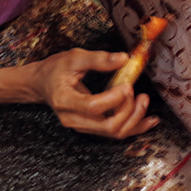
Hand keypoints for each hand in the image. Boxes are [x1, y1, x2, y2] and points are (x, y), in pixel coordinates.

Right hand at [31, 48, 157, 138]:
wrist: (41, 84)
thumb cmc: (55, 70)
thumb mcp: (73, 58)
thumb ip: (99, 59)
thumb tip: (125, 59)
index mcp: (64, 100)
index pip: (93, 106)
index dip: (114, 98)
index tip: (127, 84)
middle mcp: (72, 119)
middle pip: (107, 125)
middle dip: (128, 110)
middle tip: (136, 91)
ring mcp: (81, 126)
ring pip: (114, 132)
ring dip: (134, 119)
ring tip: (144, 100)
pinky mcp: (90, 127)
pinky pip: (115, 133)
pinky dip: (135, 127)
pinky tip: (150, 120)